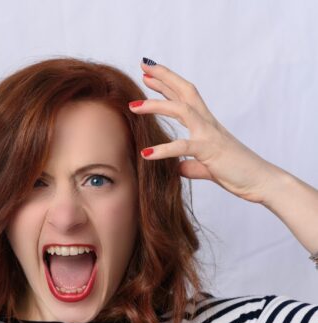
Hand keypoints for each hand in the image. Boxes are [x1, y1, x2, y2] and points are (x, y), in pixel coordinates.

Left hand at [129, 61, 280, 203]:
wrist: (262, 182)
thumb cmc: (237, 171)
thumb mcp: (207, 166)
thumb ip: (192, 165)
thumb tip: (179, 168)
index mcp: (207, 124)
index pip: (186, 96)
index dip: (168, 83)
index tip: (149, 74)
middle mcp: (208, 124)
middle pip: (185, 91)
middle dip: (164, 77)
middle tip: (143, 66)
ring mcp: (209, 135)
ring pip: (182, 110)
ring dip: (156, 105)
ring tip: (133, 106)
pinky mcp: (210, 151)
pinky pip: (183, 147)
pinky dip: (164, 149)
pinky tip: (146, 154)